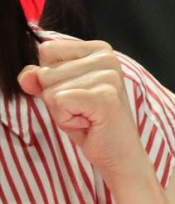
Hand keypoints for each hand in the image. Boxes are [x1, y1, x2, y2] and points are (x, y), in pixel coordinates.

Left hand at [18, 38, 147, 184]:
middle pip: (46, 71)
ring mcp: (108, 76)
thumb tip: (26, 76)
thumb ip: (40, 81)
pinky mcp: (105, 97)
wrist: (118, 154)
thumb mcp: (60, 96)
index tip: (75, 95)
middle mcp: (107, 57)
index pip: (47, 51)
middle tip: (82, 110)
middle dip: (56, 98)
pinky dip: (66, 120)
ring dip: (61, 112)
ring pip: (51, 90)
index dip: (51, 79)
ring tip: (86, 117)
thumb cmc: (91, 123)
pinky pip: (59, 102)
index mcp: (98, 49)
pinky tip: (88, 123)